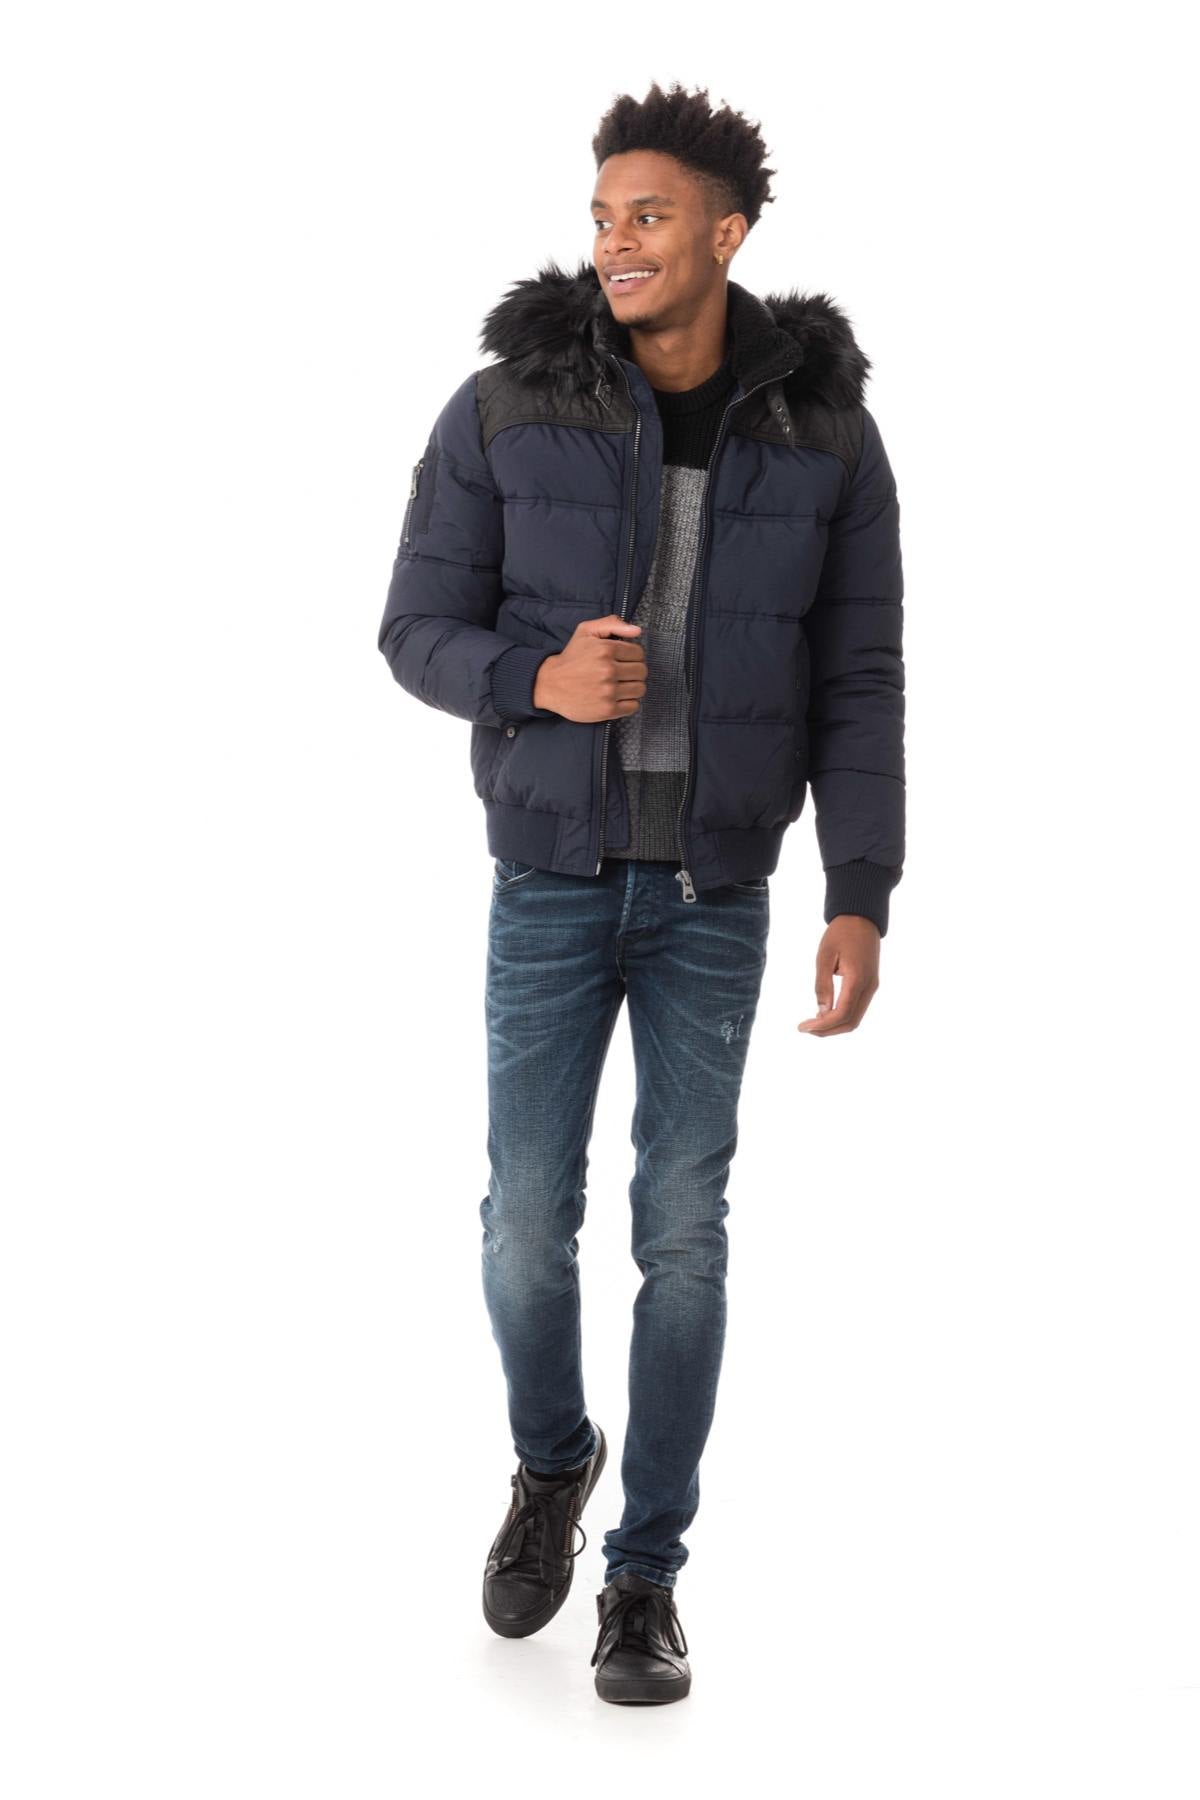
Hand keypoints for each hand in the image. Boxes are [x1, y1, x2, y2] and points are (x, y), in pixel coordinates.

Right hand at [532, 616, 646, 721]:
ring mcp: (608, 692)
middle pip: (641, 671)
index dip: (633, 656)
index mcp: (606, 650)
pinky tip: (617, 698)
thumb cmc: (571, 657)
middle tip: (622, 673)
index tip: (623, 660)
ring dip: (633, 687)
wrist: (550, 684)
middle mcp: (608, 670)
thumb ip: (612, 624)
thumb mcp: (586, 631)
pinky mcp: (607, 710)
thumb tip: (637, 630)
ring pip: (640, 689)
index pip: (638, 653)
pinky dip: (629, 703)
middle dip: (634, 671)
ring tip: (620, 685)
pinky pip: (633, 706)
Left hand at [796, 916, 880, 1035]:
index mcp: (857, 979)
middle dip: (827, 1030)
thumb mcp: (825, 957)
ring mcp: (872, 987)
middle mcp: (869, 987)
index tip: (802, 1027)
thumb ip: (822, 985)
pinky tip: (826, 1014)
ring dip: (835, 1026)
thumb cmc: (841, 933)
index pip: (842, 1013)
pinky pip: (858, 1009)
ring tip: (813, 1024)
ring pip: (856, 1018)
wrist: (862, 918)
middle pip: (850, 1022)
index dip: (822, 1025)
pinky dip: (842, 1017)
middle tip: (805, 1029)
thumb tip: (820, 1012)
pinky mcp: (870, 984)